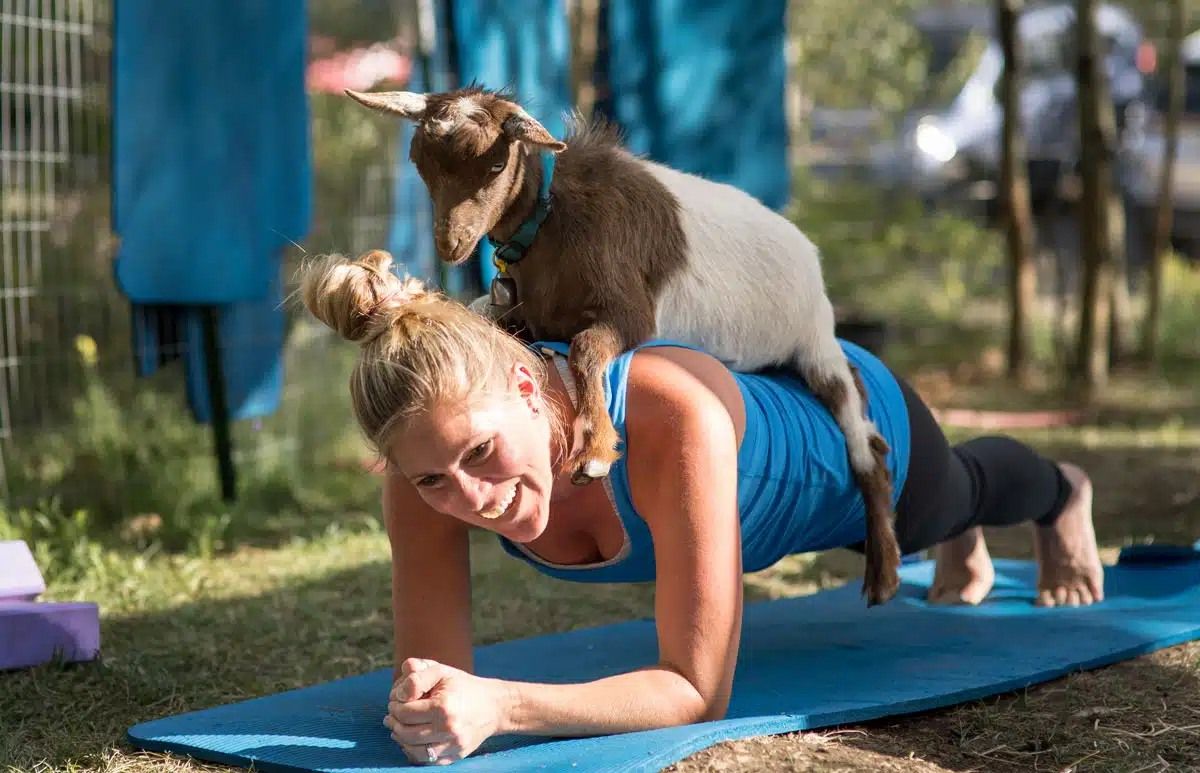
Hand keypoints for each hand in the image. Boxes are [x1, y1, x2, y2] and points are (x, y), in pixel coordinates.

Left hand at [383, 657, 508, 764]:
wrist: (493, 707)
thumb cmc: (463, 686)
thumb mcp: (441, 671)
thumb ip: (417, 674)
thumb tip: (399, 693)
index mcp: (443, 706)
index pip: (405, 712)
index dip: (395, 705)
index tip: (396, 700)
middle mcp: (448, 729)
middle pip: (405, 733)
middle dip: (394, 722)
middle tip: (392, 714)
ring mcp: (452, 746)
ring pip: (412, 750)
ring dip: (400, 738)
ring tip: (397, 727)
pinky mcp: (454, 756)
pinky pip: (425, 761)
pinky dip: (412, 751)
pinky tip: (411, 739)